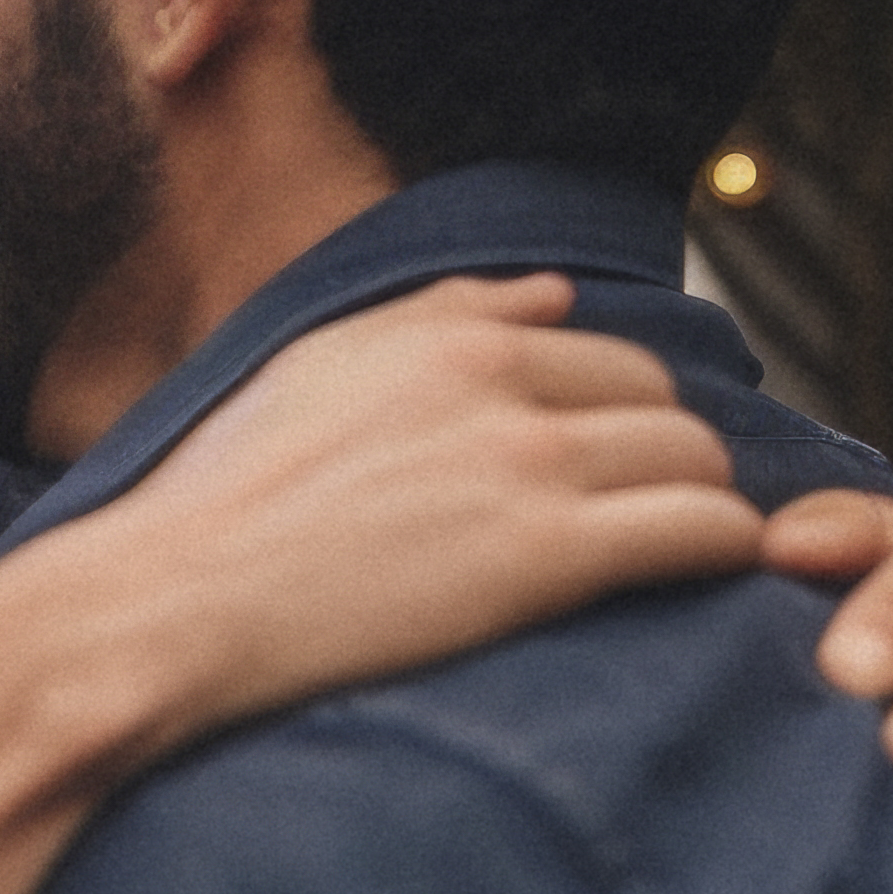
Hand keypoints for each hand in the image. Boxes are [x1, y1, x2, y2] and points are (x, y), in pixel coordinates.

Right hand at [101, 273, 763, 738]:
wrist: (169, 602)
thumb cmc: (221, 501)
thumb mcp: (318, 368)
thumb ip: (441, 317)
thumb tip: (555, 291)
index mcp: (442, 335)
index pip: (601, 351)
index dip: (620, 415)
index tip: (611, 467)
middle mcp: (496, 381)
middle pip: (664, 400)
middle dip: (672, 457)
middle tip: (649, 519)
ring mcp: (527, 464)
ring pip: (697, 462)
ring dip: (704, 507)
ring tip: (675, 559)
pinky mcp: (545, 554)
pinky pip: (699, 532)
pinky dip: (723, 552)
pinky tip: (703, 585)